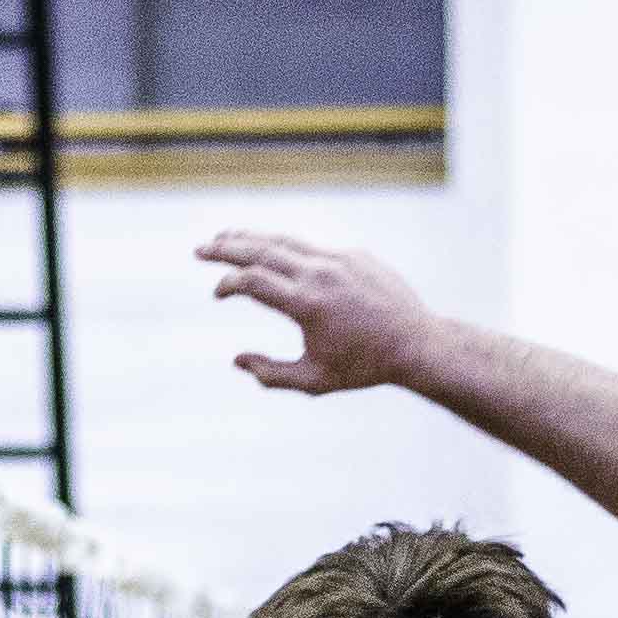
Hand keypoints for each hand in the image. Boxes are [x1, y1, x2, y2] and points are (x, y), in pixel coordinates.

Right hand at [199, 230, 435, 398]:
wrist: (416, 345)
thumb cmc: (364, 368)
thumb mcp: (314, 381)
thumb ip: (271, 374)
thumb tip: (236, 360)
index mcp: (306, 304)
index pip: (252, 281)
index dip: (226, 283)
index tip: (216, 293)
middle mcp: (320, 274)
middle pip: (261, 250)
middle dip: (226, 248)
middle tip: (200, 249)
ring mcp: (339, 260)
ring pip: (286, 241)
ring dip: (252, 237)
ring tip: (227, 236)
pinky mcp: (355, 255)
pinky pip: (313, 247)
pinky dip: (286, 246)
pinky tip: (272, 250)